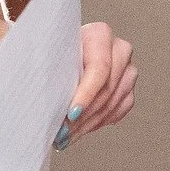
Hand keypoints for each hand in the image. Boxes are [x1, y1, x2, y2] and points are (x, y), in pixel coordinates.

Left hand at [55, 22, 135, 149]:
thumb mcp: (50, 49)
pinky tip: (81, 129)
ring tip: (67, 135)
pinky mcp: (128, 88)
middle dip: (84, 114)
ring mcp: (127, 70)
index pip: (100, 67)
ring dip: (88, 123)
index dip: (86, 94)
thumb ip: (48, 64)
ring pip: (113, 103)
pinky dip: (98, 123)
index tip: (71, 114)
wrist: (68, 52)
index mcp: (100, 34)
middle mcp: (119, 50)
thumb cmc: (57, 48)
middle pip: (107, 88)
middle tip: (63, 131)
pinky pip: (118, 111)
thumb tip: (41, 91)